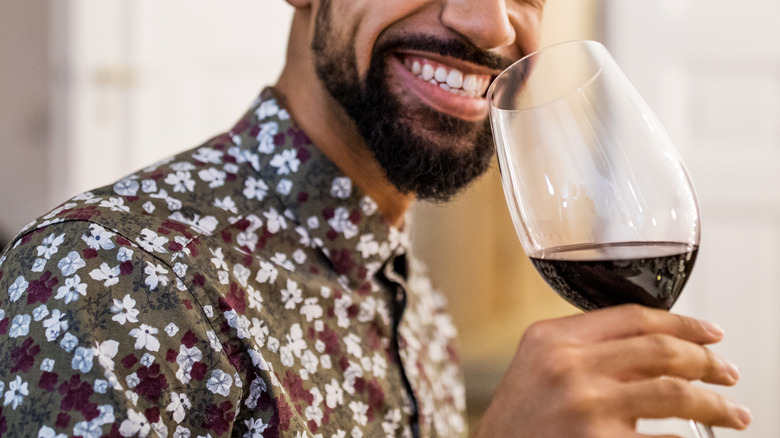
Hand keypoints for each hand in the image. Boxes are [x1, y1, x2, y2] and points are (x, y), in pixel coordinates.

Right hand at [474, 304, 751, 437]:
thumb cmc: (517, 423)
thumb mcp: (535, 368)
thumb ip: (578, 348)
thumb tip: (648, 345)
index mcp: (550, 338)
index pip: (631, 316)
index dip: (681, 321)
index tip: (709, 333)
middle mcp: (566, 366)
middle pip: (660, 349)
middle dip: (706, 361)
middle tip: (727, 373)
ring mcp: (584, 406)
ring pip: (674, 392)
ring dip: (715, 404)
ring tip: (733, 413)